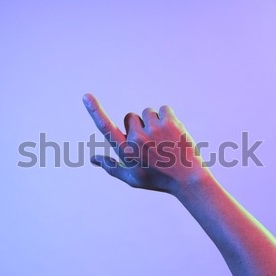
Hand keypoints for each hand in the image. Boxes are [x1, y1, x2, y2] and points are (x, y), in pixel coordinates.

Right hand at [82, 93, 209, 194]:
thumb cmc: (159, 180)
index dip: (95, 111)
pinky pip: (164, 109)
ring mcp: (154, 129)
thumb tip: (92, 158)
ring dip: (153, 121)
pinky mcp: (170, 123)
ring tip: (164, 139)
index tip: (86, 96)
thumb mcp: (132, 178)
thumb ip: (111, 167)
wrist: (188, 179)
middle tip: (151, 141)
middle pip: (130, 117)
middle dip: (138, 125)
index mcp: (126, 152)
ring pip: (147, 112)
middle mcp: (137, 139)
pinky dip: (167, 117)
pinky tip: (173, 132)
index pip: (106, 127)